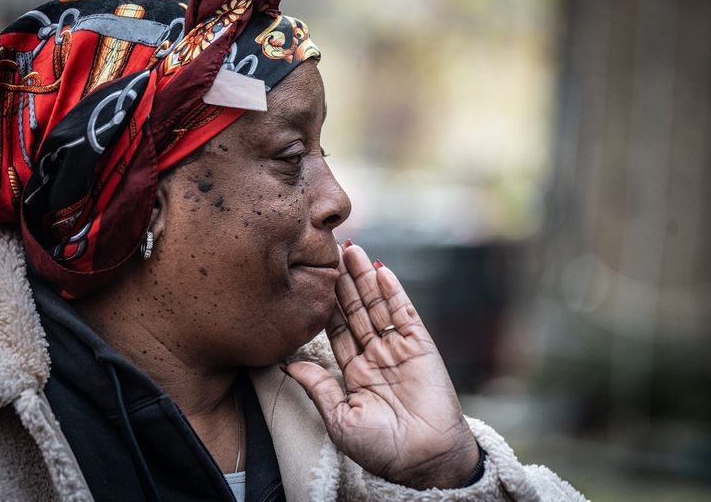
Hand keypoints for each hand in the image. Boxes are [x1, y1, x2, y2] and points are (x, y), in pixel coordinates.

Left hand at [284, 241, 479, 489]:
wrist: (423, 461)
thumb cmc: (381, 449)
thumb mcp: (339, 419)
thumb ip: (318, 387)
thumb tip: (287, 364)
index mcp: (354, 372)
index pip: (336, 329)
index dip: (325, 304)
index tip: (311, 280)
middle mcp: (375, 355)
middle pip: (355, 309)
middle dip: (343, 281)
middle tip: (331, 251)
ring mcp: (398, 348)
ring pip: (377, 305)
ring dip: (365, 278)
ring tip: (352, 250)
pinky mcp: (420, 346)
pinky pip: (404, 313)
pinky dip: (393, 291)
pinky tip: (380, 270)